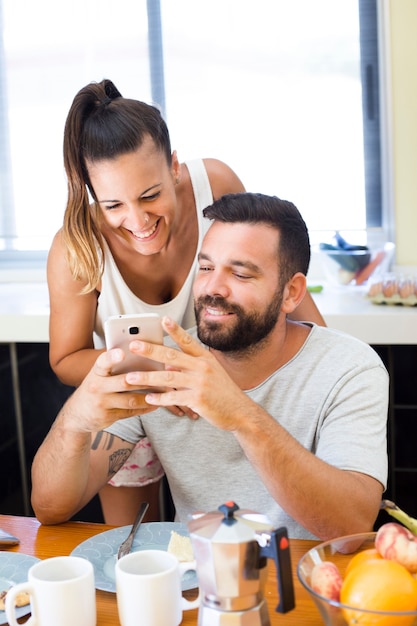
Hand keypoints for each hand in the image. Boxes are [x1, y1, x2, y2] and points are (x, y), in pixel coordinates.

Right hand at [62, 347, 155, 432]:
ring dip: (150, 396)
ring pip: (131, 400)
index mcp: (95, 372)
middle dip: (144, 379)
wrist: (77, 415)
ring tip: (165, 390)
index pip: (102, 363)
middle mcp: (97, 387)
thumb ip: (114, 367)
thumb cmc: (94, 388)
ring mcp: (102, 404)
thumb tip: (140, 353)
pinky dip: (145, 407)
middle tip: (161, 374)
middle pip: (123, 382)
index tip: (122, 353)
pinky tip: (156, 403)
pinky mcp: (108, 417)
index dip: (112, 358)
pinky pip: (131, 412)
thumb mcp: (98, 375)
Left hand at [124, 316, 251, 430]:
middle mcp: (203, 367)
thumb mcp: (210, 373)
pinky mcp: (199, 399)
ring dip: (147, 378)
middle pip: (172, 356)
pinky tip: (149, 399)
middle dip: (151, 350)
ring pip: (168, 378)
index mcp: (205, 358)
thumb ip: (189, 367)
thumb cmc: (222, 392)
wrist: (240, 411)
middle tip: (133, 346)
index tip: (162, 320)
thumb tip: (167, 364)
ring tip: (130, 378)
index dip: (175, 330)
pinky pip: (174, 397)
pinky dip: (160, 398)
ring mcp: (201, 383)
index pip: (187, 341)